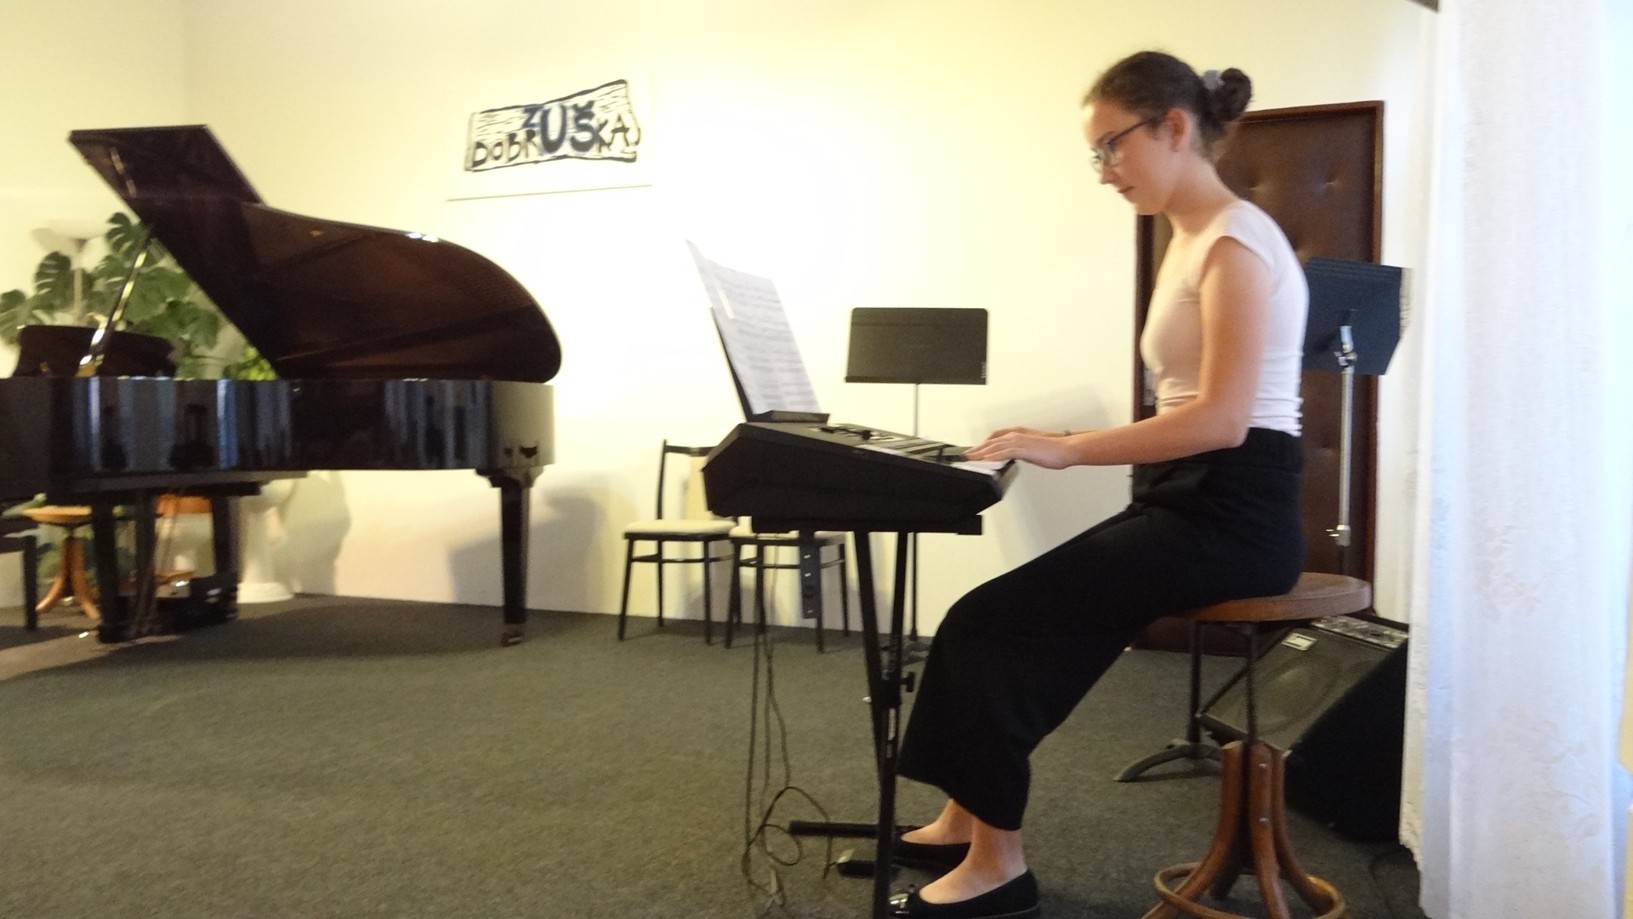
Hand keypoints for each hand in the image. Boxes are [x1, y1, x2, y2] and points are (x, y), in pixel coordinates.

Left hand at [963, 427, 1079, 469]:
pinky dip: (992, 457)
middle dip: (976, 449)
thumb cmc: (1054, 450)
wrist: (1067, 448)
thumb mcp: (1033, 449)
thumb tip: (1013, 457)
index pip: (995, 437)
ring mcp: (1018, 440)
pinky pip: (1003, 453)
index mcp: (1018, 433)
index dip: (983, 444)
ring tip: (970, 460)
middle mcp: (1016, 434)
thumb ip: (1021, 451)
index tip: (974, 451)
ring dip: (980, 453)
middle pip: (990, 441)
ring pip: (993, 446)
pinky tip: (985, 461)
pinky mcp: (1022, 448)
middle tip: (965, 456)